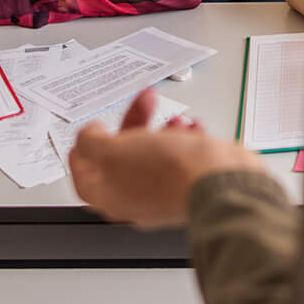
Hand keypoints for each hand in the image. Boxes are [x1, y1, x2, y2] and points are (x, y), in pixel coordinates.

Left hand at [69, 90, 259, 228]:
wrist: (219, 181)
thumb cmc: (169, 172)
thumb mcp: (114, 150)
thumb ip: (91, 143)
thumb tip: (86, 138)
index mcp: (109, 196)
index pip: (83, 174)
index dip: (84, 147)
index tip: (91, 130)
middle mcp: (134, 200)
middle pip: (122, 158)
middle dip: (132, 124)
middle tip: (142, 104)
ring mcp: (163, 194)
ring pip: (153, 155)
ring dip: (162, 130)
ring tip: (174, 118)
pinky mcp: (188, 185)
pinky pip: (181, 158)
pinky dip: (185, 139)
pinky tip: (192, 129)